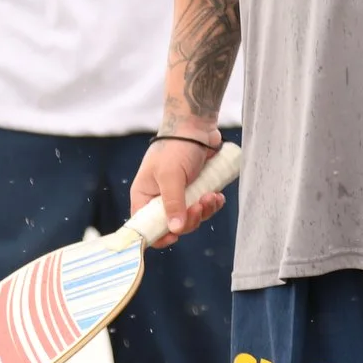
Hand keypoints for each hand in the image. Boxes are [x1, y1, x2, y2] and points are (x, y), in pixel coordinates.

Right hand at [130, 124, 227, 247]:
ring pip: (191, 217)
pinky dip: (212, 204)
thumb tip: (175, 230)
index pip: (145, 226)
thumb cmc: (177, 146)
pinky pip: (204, 207)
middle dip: (190, 219)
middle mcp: (160, 198)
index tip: (174, 237)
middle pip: (172, 225)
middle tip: (199, 206)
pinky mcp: (196, 189)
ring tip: (211, 196)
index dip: (158, 236)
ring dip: (204, 211)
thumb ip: (173, 203)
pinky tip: (217, 195)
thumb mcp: (171, 175)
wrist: (197, 126)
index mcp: (144, 196)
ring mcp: (179, 194)